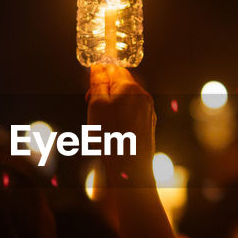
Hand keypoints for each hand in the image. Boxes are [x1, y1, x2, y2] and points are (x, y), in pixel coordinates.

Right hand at [87, 65, 155, 180]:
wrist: (130, 169)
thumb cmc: (111, 138)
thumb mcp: (96, 105)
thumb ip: (97, 82)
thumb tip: (98, 67)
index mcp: (131, 88)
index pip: (114, 68)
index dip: (99, 75)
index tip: (89, 88)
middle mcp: (143, 96)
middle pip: (122, 82)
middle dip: (106, 89)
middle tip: (92, 104)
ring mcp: (148, 110)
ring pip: (127, 97)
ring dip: (113, 102)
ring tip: (101, 120)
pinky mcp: (148, 124)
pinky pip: (133, 111)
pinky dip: (121, 114)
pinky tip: (113, 129)